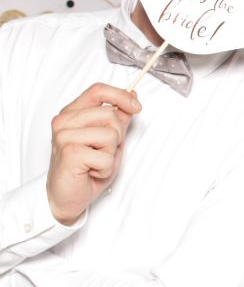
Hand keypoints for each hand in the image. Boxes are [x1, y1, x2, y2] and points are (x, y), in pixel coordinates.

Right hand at [46, 83, 140, 224]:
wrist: (68, 196)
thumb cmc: (86, 168)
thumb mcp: (109, 140)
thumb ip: (118, 119)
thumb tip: (132, 96)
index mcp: (72, 113)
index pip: (98, 90)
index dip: (121, 96)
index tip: (136, 107)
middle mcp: (64, 121)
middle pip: (110, 114)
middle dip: (117, 136)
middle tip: (102, 152)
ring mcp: (64, 136)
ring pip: (111, 134)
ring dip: (111, 153)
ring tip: (96, 162)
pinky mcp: (70, 152)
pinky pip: (106, 156)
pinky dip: (106, 168)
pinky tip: (92, 172)